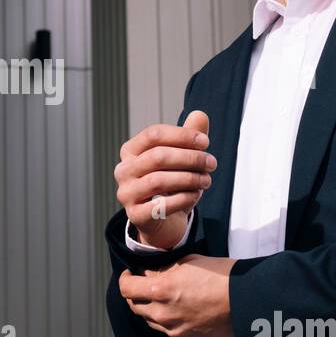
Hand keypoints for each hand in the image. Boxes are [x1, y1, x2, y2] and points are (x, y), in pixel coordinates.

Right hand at [114, 110, 214, 249]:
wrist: (162, 221)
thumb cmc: (171, 185)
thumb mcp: (182, 158)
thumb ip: (189, 137)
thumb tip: (200, 115)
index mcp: (130, 151)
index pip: (153, 134)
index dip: (182, 135)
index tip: (205, 142)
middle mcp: (123, 170)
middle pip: (158, 156)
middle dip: (190, 158)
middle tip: (211, 163)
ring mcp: (126, 193)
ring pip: (159, 180)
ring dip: (189, 179)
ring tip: (206, 180)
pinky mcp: (135, 215)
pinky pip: (161, 205)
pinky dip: (183, 198)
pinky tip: (195, 195)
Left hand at [118, 254, 237, 336]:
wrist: (250, 301)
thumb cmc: (224, 277)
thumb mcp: (189, 262)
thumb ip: (164, 270)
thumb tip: (149, 273)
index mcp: (161, 290)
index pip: (127, 288)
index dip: (125, 279)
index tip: (130, 274)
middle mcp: (163, 313)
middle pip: (134, 307)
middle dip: (136, 294)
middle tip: (144, 284)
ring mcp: (175, 330)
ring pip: (150, 321)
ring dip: (151, 309)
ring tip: (165, 297)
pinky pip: (168, 331)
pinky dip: (168, 321)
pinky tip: (181, 310)